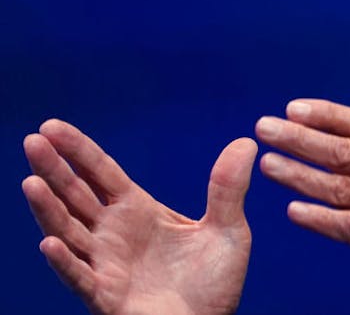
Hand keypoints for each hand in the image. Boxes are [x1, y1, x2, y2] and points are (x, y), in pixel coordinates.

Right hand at [22, 119, 257, 314]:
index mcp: (137, 211)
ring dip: (48, 209)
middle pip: (75, 196)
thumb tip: (244, 142)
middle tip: (32, 140)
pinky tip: (48, 242)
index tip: (52, 127)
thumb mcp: (228, 230)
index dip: (78, 151)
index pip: (101, 174)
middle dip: (54, 169)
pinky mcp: (107, 296)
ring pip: (68, 232)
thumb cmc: (214, 282)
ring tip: (31, 183)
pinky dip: (64, 261)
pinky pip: (80, 278)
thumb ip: (228, 188)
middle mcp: (113, 234)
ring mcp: (105, 265)